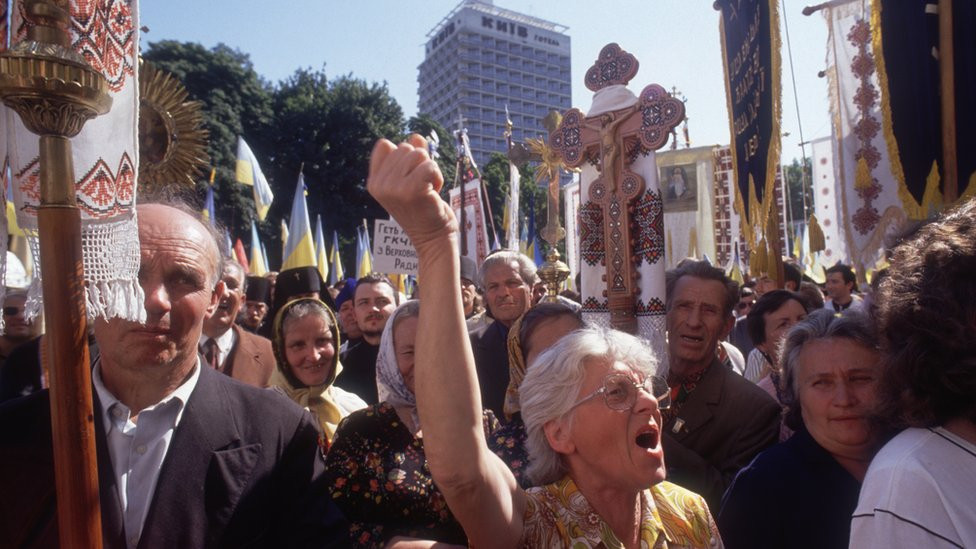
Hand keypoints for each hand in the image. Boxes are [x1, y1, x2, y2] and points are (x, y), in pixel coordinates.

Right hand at [367, 135, 456, 252]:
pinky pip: (430, 165)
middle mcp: (379, 185)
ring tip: (427, 191)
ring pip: (419, 154)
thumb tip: (416, 136)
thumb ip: (412, 155)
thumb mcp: (412, 178)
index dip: (403, 155)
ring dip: (430, 170)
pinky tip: (433, 193)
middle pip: (405, 147)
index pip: (384, 145)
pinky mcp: (411, 190)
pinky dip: (438, 177)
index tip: (408, 177)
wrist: (432, 238)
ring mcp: (394, 188)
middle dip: (420, 164)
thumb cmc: (423, 207)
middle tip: (420, 188)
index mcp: (374, 182)